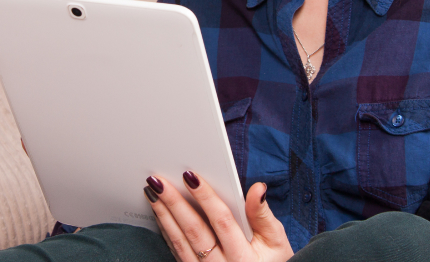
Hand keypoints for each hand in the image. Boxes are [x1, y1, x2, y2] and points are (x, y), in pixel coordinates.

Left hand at [143, 171, 293, 261]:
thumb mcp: (276, 242)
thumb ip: (263, 215)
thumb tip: (257, 188)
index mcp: (243, 257)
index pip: (222, 221)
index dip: (206, 197)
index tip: (191, 176)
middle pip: (194, 230)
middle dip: (174, 203)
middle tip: (158, 181)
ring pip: (179, 241)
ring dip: (164, 215)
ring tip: (152, 192)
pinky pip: (176, 251)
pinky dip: (166, 230)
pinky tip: (159, 213)